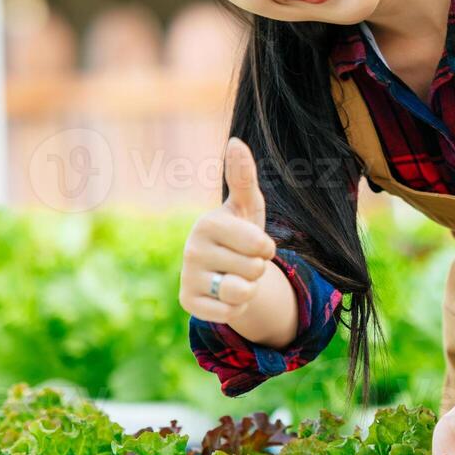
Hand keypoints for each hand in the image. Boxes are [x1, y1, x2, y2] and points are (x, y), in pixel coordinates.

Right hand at [179, 137, 278, 324]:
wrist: (224, 269)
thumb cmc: (240, 232)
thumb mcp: (247, 206)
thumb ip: (243, 177)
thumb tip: (236, 141)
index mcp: (207, 223)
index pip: (259, 244)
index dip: (267, 249)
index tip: (257, 244)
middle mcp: (191, 249)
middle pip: (254, 270)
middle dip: (257, 270)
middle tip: (242, 262)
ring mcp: (187, 277)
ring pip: (242, 293)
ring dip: (249, 289)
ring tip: (236, 277)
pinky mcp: (187, 302)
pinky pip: (230, 313)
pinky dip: (236, 307)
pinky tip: (225, 295)